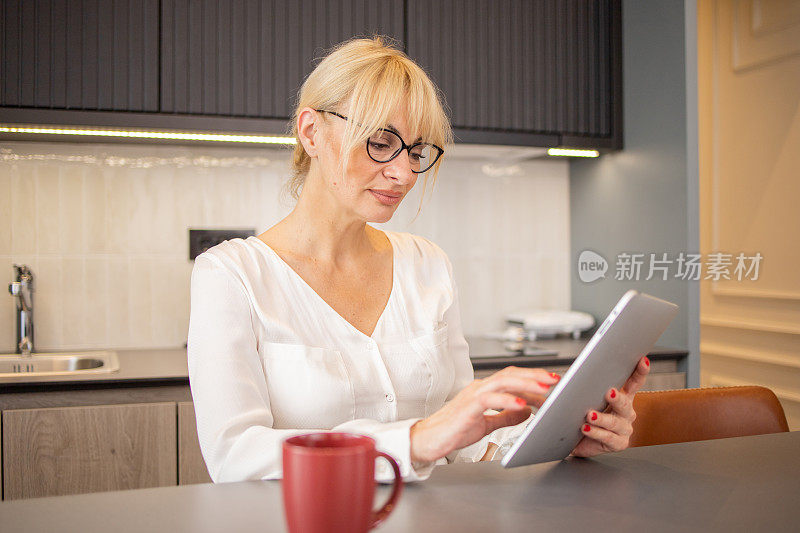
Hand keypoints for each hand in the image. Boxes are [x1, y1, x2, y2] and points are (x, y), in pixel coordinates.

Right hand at [409, 367, 558, 462]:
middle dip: (534, 376)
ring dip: (525, 383)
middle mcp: (479, 388)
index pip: (512, 379)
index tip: (552, 384)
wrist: (428, 439)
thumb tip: (526, 410)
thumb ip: (506, 416)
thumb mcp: (487, 424)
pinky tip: (522, 404)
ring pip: (502, 381)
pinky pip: (489, 398)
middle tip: (555, 379)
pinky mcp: (467, 407)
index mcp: (484, 391)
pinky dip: (507, 400)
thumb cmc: (453, 430)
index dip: (533, 380)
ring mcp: (472, 396)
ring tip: (544, 388)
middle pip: (510, 374)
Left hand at [571, 356, 649, 456]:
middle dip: (616, 398)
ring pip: (615, 422)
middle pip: (625, 404)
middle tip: (608, 392)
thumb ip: (587, 384)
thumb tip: (579, 371)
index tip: (642, 361)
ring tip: (589, 415)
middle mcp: (626, 412)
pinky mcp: (618, 443)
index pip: (633, 383)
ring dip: (602, 418)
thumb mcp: (585, 397)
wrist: (576, 440)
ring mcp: (624, 428)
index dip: (639, 372)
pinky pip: (608, 438)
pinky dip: (596, 432)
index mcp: (622, 397)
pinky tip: (586, 428)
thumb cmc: (583, 415)